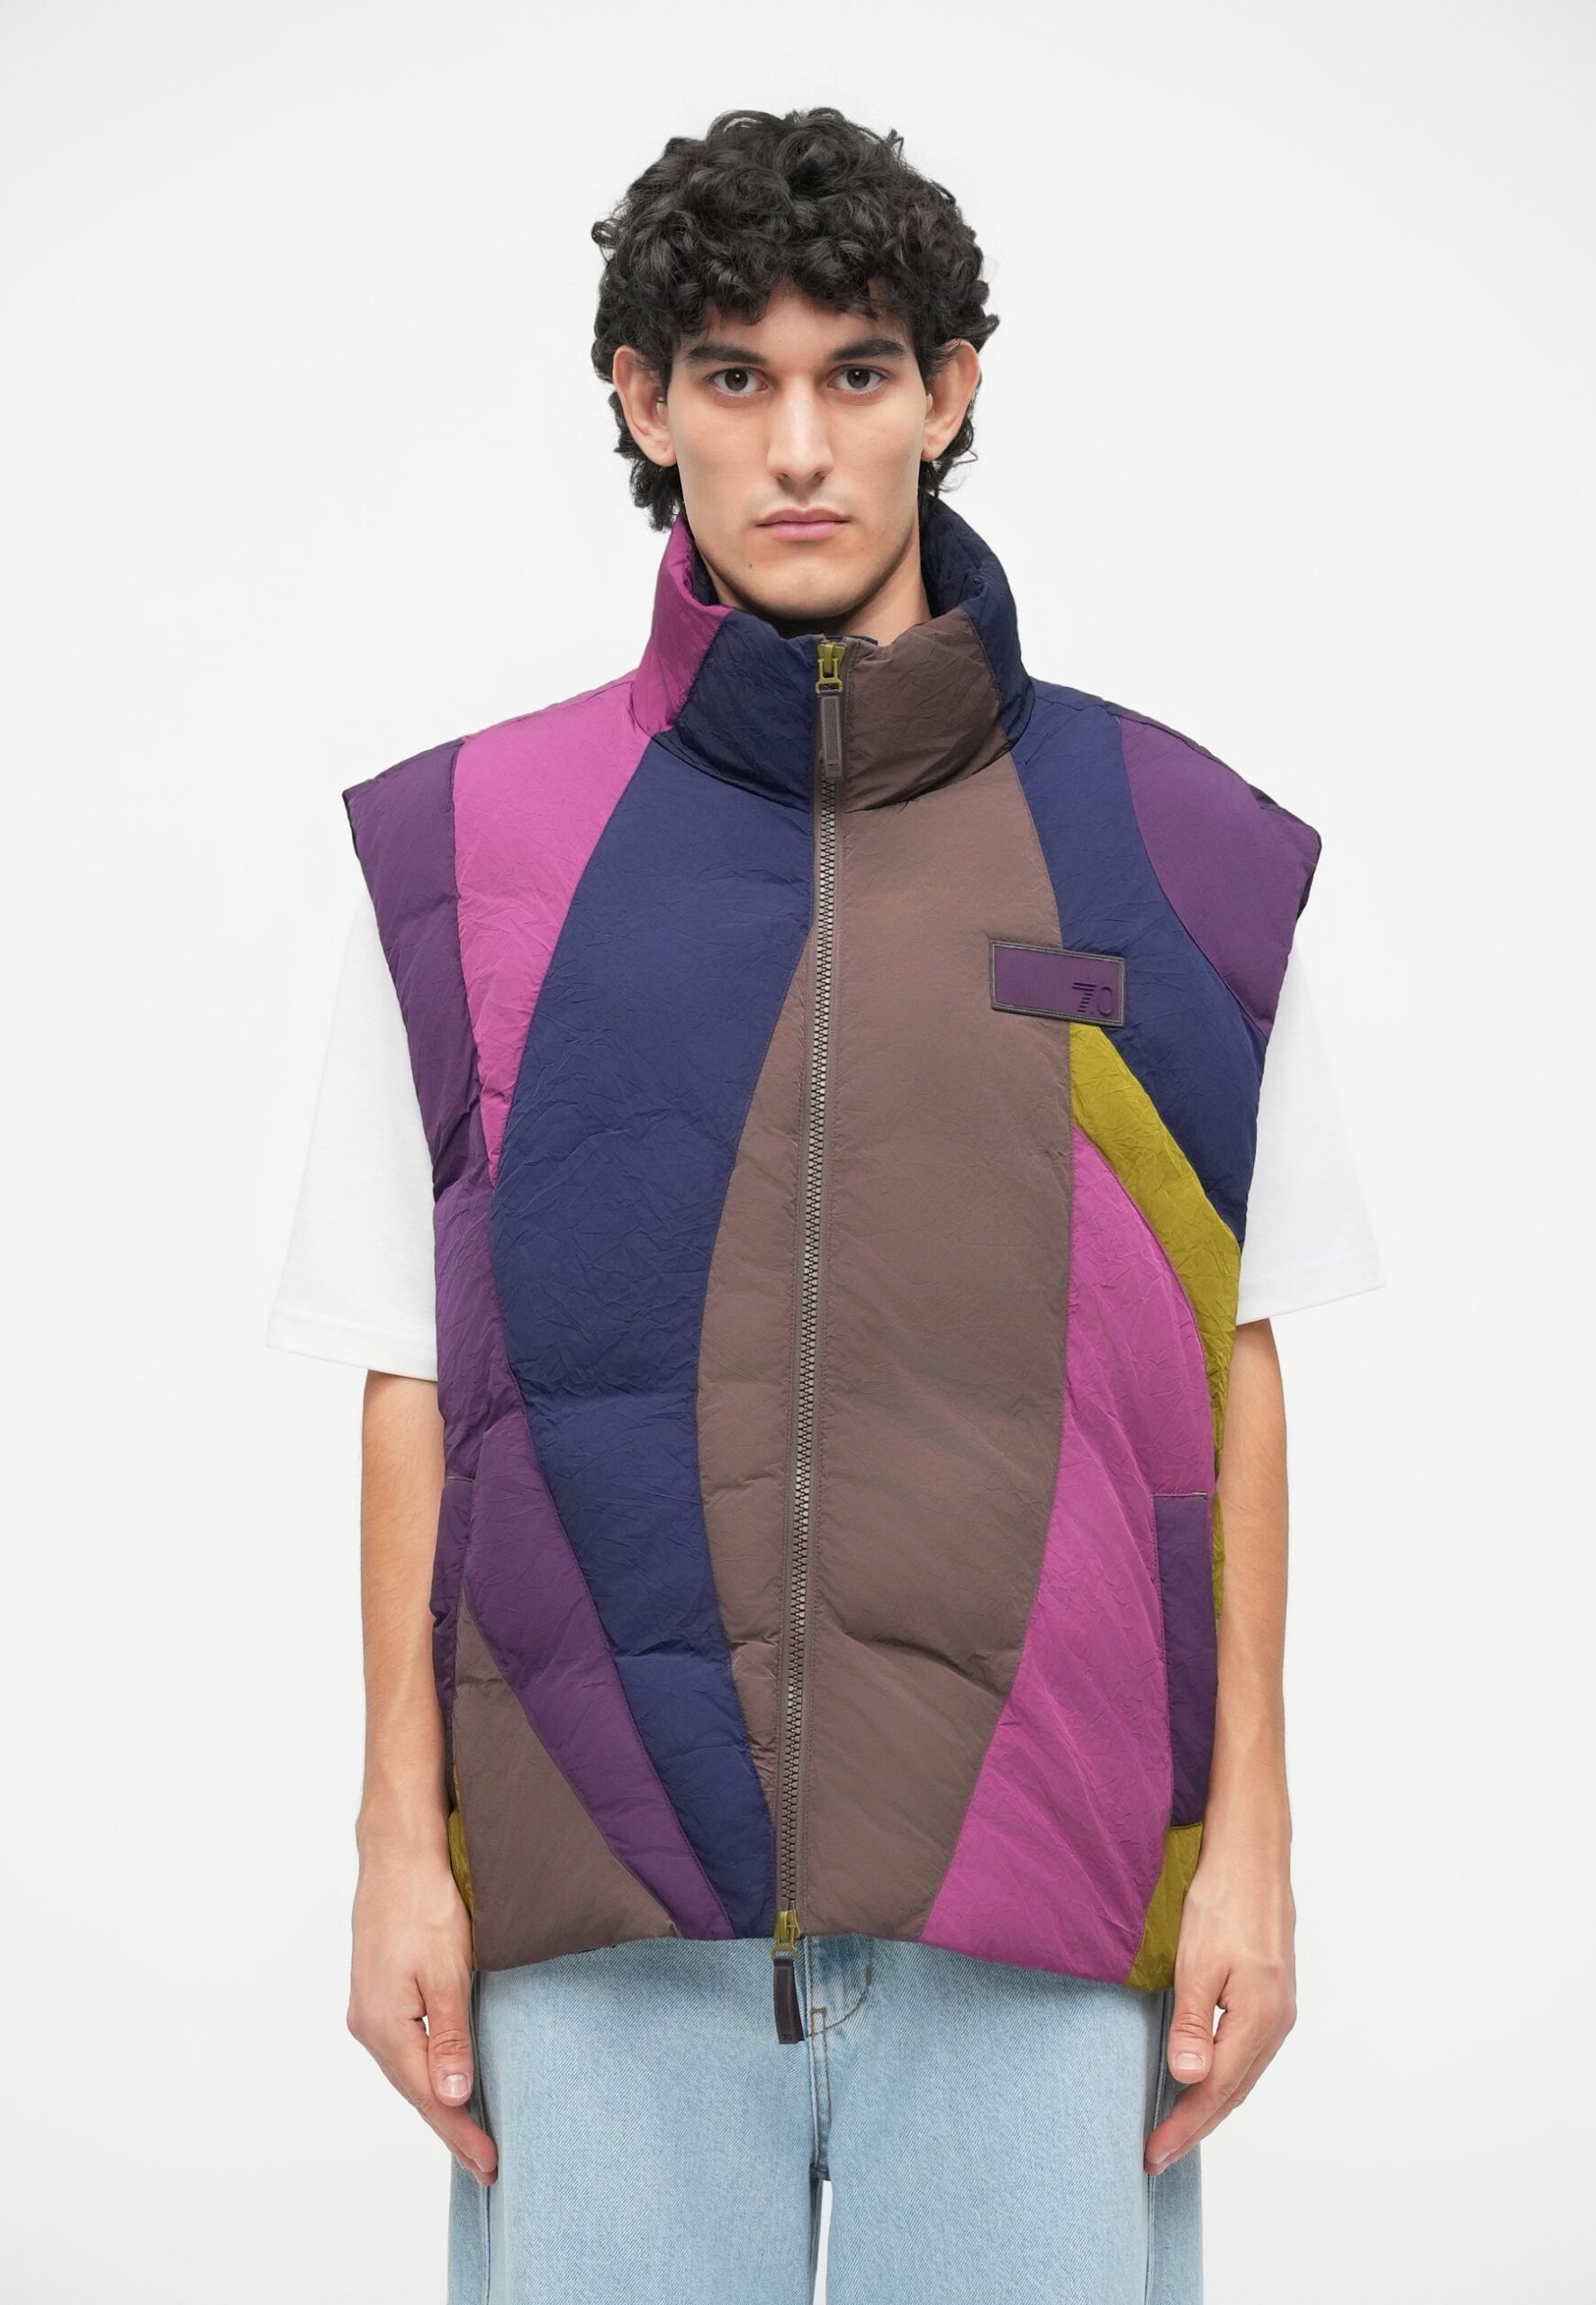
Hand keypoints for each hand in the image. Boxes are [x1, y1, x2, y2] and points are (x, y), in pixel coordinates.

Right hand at [346, 1830, 496, 2183]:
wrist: (397, 1852)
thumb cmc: (424, 1903)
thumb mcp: (446, 1971)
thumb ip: (450, 2037)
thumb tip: (451, 2097)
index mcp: (385, 2027)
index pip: (429, 2097)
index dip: (461, 2133)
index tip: (491, 2164)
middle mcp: (369, 2025)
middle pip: (415, 2090)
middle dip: (451, 2126)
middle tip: (487, 2163)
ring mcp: (369, 2008)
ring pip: (408, 2070)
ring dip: (438, 2100)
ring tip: (470, 2131)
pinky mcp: (377, 1991)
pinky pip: (404, 2047)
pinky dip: (426, 2070)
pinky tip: (444, 2078)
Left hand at [1144, 1830, 1296, 2173]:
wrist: (1254, 1855)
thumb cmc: (1224, 1900)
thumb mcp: (1198, 1961)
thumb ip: (1194, 2023)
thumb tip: (1190, 2079)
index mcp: (1258, 2020)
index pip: (1215, 2091)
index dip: (1183, 2126)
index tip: (1152, 2154)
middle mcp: (1276, 2023)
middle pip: (1233, 2093)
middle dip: (1195, 2127)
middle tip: (1158, 2155)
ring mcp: (1279, 2010)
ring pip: (1243, 2076)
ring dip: (1211, 2105)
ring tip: (1178, 2128)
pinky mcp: (1273, 1995)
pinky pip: (1248, 2053)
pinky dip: (1226, 2077)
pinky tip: (1207, 2079)